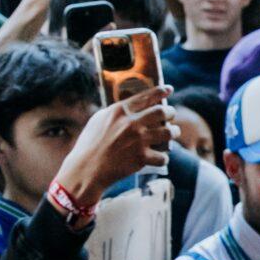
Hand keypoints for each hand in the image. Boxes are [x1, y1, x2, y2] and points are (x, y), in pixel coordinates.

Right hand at [53, 86, 172, 199]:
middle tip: (170, 116)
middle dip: (170, 113)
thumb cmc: (89, 145)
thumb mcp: (98, 120)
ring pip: (168, 132)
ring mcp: (138, 140)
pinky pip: (163, 156)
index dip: (160, 91)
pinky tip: (159, 157)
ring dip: (173, 132)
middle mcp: (132, 123)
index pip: (146, 96)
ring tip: (172, 133)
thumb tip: (130, 107)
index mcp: (120, 110)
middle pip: (163, 112)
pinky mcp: (142, 158)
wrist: (86, 170)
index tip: (169, 89)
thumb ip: (116, 112)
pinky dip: (163, 158)